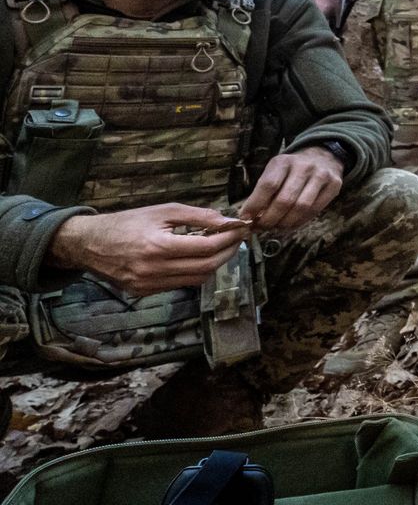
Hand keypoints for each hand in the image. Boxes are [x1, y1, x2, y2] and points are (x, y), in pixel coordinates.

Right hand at [49, 204, 245, 295]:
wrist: (88, 244)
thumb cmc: (127, 222)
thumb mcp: (162, 211)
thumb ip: (197, 216)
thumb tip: (227, 220)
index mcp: (158, 246)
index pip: (206, 247)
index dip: (229, 239)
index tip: (241, 229)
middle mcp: (154, 270)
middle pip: (206, 267)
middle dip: (227, 253)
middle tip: (237, 239)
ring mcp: (148, 285)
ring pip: (196, 279)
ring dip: (213, 264)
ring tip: (220, 246)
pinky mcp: (144, 292)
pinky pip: (180, 284)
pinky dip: (194, 272)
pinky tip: (197, 258)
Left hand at [236, 146, 344, 230]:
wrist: (323, 157)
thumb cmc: (292, 169)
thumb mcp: (275, 172)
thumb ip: (263, 192)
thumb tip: (249, 218)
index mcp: (283, 161)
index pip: (268, 185)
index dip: (255, 205)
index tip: (246, 218)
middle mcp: (303, 166)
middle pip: (285, 200)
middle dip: (270, 219)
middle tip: (262, 227)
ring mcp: (321, 176)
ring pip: (301, 207)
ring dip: (285, 223)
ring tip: (276, 227)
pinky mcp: (334, 185)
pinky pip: (315, 210)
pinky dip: (300, 221)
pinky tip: (292, 224)